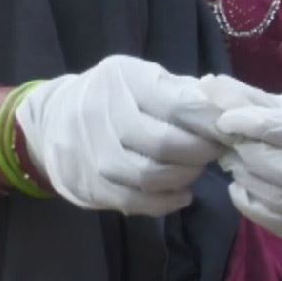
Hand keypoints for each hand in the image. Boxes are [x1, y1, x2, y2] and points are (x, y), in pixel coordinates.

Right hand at [16, 54, 224, 215]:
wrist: (51, 118)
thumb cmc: (117, 95)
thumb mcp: (147, 78)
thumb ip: (185, 91)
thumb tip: (230, 110)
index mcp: (124, 79)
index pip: (178, 105)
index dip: (210, 122)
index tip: (229, 129)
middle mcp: (101, 113)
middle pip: (165, 144)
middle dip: (201, 152)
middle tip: (215, 151)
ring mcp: (90, 152)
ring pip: (149, 176)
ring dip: (185, 177)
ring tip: (197, 169)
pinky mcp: (86, 185)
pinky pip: (133, 201)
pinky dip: (166, 202)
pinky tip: (182, 194)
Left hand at [202, 77, 281, 238]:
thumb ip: (264, 102)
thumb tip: (212, 88)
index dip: (255, 124)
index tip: (226, 119)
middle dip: (248, 153)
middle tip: (231, 140)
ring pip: (277, 197)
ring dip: (246, 177)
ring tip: (236, 159)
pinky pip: (275, 221)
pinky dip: (251, 204)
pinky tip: (243, 185)